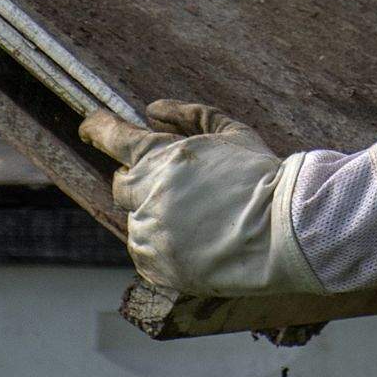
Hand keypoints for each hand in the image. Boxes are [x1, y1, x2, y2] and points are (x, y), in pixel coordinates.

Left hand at [79, 100, 320, 296]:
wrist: (286, 233)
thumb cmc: (263, 178)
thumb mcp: (232, 133)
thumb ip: (189, 115)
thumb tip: (152, 109)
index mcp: (162, 157)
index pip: (113, 137)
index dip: (98, 128)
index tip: (90, 127)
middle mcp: (148, 195)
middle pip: (121, 183)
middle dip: (139, 179)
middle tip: (171, 183)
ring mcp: (151, 234)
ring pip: (135, 220)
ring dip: (154, 213)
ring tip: (197, 217)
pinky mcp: (158, 267)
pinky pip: (145, 252)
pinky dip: (161, 244)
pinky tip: (194, 240)